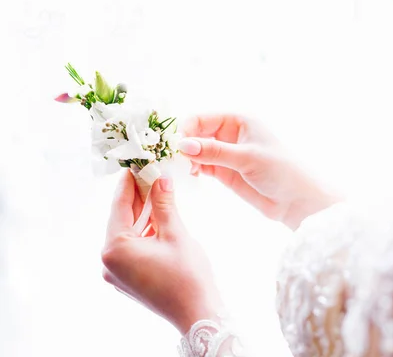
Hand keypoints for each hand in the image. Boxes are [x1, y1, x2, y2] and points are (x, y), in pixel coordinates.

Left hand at [101, 172, 221, 334]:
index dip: (128, 184)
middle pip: (122, 220)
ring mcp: (117, 273)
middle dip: (137, 198)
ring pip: (128, 234)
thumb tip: (161, 179)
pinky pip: (132, 248)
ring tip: (156, 191)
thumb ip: (164, 204)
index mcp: (115, 249)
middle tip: (148, 173)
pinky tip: (157, 217)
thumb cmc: (188, 276)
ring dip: (142, 215)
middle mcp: (109, 262)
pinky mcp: (128, 279)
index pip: (119, 207)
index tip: (133, 164)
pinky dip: (144, 232)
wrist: (197, 313)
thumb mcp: (176, 233)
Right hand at [179, 114, 340, 229]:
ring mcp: (227, 153)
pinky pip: (203, 165)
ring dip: (187, 158)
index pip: (203, 118)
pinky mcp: (225, 172)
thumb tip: (183, 146)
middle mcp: (231, 134)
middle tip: (174, 158)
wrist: (297, 200)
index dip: (187, 128)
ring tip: (184, 169)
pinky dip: (194, 169)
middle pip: (197, 133)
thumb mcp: (248, 157)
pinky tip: (192, 175)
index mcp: (239, 120)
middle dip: (184, 143)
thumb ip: (215, 152)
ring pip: (197, 150)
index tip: (175, 143)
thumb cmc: (281, 170)